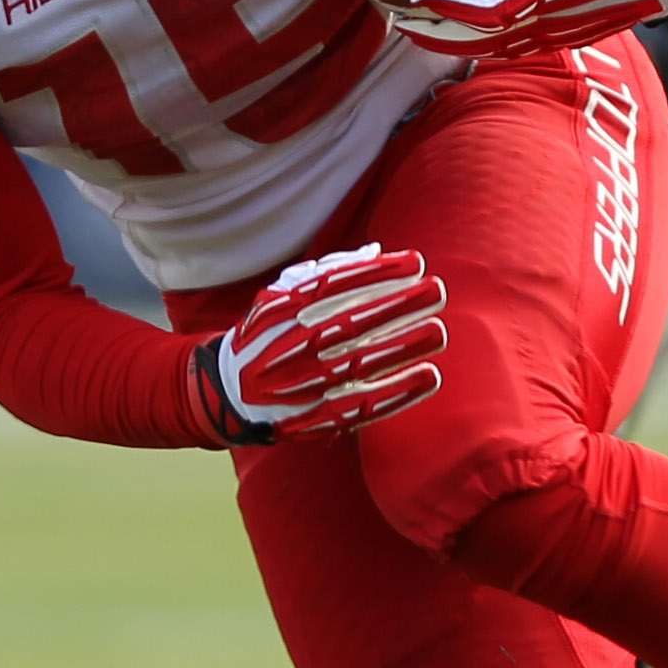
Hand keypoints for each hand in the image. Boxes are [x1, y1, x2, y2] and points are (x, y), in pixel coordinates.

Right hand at [192, 244, 446, 445]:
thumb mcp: (281, 296)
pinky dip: (397, 392)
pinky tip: (428, 377)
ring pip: (362, 362)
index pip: (338, 286)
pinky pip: (362, 404)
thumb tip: (376, 251)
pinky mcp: (318, 415)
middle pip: (355, 321)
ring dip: (404, 347)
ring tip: (438, 332)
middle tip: (437, 291)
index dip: (379, 273)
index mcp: (288, 311)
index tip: (416, 263)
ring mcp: (308, 381)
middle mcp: (298, 344)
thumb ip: (326, 273)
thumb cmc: (267, 336)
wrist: (229, 392)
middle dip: (399, 305)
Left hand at [389, 0, 667, 57]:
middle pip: (484, 44)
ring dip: (464, 43)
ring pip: (504, 48)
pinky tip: (485, 16)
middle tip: (402, 23)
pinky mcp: (579, 28)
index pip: (486, 14)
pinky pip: (526, 41)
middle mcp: (553, 18)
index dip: (448, 10)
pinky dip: (495, 37)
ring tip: (432, 29)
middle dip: (440, 37)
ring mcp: (566, 28)